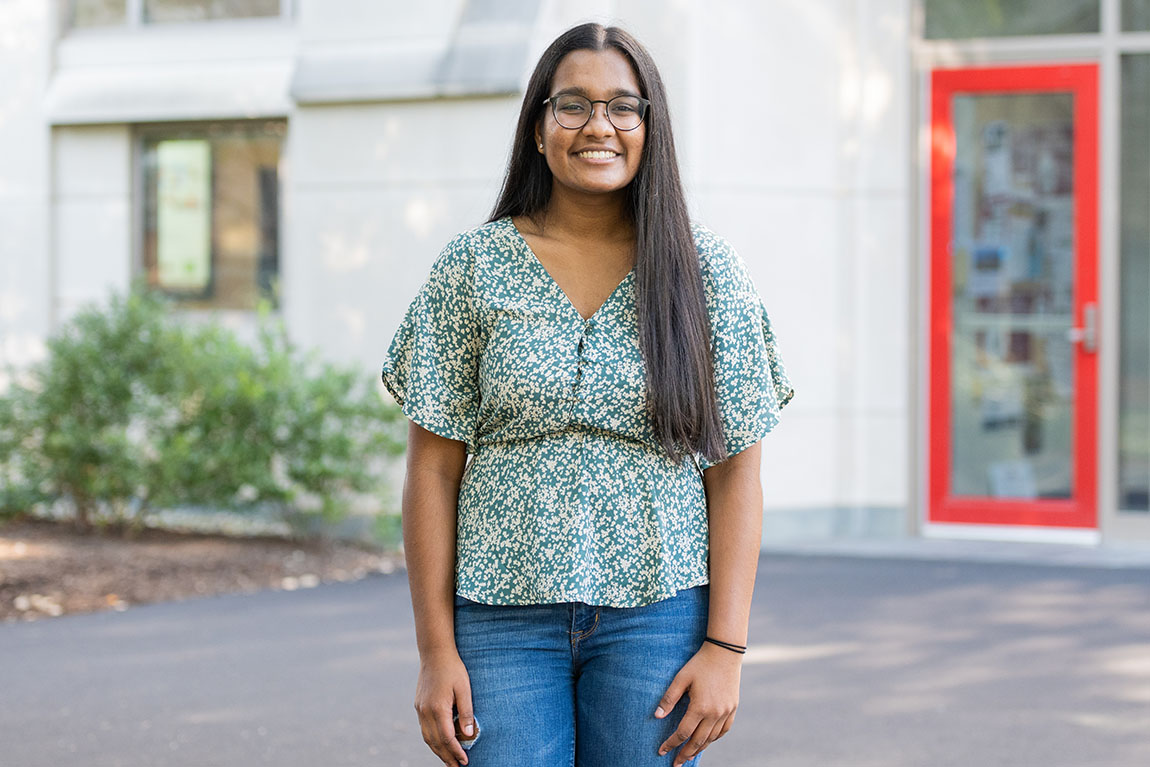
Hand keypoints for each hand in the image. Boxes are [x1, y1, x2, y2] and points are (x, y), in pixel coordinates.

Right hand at [414, 648, 475, 765]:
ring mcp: (420, 709)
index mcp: (438, 708)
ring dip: (437, 751)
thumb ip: (466, 712)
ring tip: (448, 760)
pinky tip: (439, 743)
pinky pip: (424, 729)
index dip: (455, 752)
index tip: (465, 761)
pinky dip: (432, 740)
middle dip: (446, 757)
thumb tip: (469, 734)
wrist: (434, 653)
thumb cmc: (453, 669)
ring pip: (427, 737)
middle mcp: (426, 711)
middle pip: (435, 742)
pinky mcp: (418, 705)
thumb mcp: (464, 688)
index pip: (447, 738)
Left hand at [654, 642, 742, 765]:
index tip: (661, 751)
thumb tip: (657, 716)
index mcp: (700, 707)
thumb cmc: (699, 664)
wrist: (724, 653)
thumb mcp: (680, 678)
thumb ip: (669, 698)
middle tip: (676, 763)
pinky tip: (707, 741)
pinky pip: (724, 730)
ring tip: (689, 755)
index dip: (671, 743)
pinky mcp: (733, 708)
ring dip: (699, 748)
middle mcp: (715, 713)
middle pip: (698, 741)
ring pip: (712, 738)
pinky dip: (715, 738)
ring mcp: (726, 712)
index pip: (683, 733)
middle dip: (685, 754)